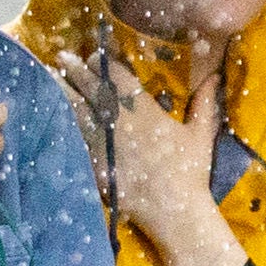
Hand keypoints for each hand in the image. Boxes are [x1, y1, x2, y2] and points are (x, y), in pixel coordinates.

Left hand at [53, 51, 248, 265]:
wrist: (171, 210)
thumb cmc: (189, 172)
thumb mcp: (201, 134)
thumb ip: (204, 102)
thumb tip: (216, 75)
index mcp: (143, 109)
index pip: (117, 74)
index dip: (103, 61)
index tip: (95, 55)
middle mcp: (118, 119)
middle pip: (91, 86)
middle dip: (76, 68)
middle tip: (63, 56)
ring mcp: (101, 140)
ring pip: (75, 107)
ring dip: (62, 89)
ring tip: (49, 75)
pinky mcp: (91, 161)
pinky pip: (71, 134)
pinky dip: (61, 119)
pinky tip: (50, 110)